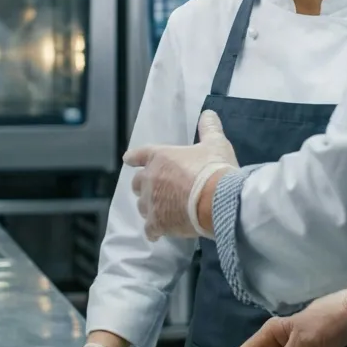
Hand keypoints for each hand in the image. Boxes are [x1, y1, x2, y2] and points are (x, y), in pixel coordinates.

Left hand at [123, 110, 237, 240]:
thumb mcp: (216, 143)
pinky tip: (158, 232)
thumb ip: (209, 128)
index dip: (134, 158)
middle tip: (155, 189)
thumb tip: (208, 114)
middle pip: (136, 184)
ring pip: (142, 206)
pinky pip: (149, 229)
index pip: (139, 155)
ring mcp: (152, 203)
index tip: (128, 160)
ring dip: (149, 207)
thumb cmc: (214, 168)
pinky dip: (154, 230)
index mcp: (160, 157)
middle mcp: (150, 179)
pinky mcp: (158, 223)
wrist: (218, 199)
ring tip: (160, 210)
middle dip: (143, 186)